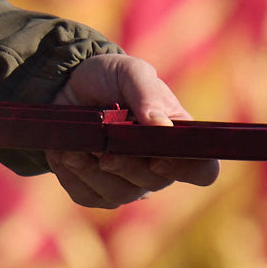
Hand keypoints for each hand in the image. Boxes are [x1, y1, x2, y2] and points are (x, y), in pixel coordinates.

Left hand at [48, 52, 217, 207]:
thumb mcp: (130, 72)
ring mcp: (128, 183)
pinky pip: (87, 195)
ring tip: (73, 150)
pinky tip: (64, 153)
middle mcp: (158, 167)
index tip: (159, 159)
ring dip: (93, 173)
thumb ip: (147, 94)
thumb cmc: (110, 77)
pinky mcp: (95, 191)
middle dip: (127, 167)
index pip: (203, 169)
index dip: (188, 170)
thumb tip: (161, 125)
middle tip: (105, 151)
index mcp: (177, 139)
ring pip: (118, 195)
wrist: (70, 85)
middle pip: (154, 183)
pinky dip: (72, 176)